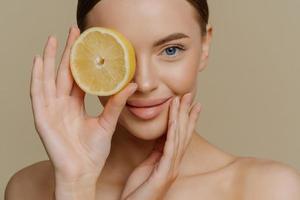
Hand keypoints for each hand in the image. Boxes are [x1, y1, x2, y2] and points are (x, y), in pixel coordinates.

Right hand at [30, 25, 137, 182]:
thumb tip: (132, 85)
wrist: (83, 172)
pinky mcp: (42, 118)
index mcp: (75, 105)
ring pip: (48, 79)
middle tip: (73, 32)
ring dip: (49, 59)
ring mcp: (50, 110)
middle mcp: (62, 104)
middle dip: (67, 52)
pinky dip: (37, 77)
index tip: (88, 42)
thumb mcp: (107, 122)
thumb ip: (116, 103)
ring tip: (53, 39)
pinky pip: (37, 94)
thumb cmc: (93, 152)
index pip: (78, 77)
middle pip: (63, 73)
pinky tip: (39, 60)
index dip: (82, 60)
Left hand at [120, 93, 201, 199]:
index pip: (180, 135)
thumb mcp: (148, 166)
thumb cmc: (139, 190)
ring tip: (185, 100)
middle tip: (191, 95)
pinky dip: (173, 131)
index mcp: (170, 160)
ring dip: (182, 117)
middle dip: (188, 112)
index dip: (186, 119)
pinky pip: (169, 147)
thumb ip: (156, 152)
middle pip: (184, 133)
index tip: (190, 103)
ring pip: (179, 137)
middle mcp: (174, 162)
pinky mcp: (165, 172)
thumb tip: (161, 138)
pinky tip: (175, 119)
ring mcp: (171, 168)